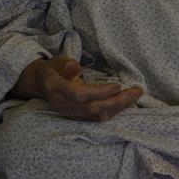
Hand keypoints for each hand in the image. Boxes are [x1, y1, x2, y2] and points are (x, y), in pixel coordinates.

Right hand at [14, 56, 141, 121]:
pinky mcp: (80, 115)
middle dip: (117, 101)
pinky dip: (115, 110)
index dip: (99, 93)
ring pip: (98, 115)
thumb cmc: (53, 69)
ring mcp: (73, 112)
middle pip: (93, 108)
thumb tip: (74, 67)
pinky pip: (99, 117)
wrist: (42, 83)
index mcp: (58, 89)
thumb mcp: (56, 61)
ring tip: (135, 95)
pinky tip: (127, 101)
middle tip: (137, 91)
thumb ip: (65, 64)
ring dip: (119, 107)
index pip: (80, 95)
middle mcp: (66, 104)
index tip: (117, 85)